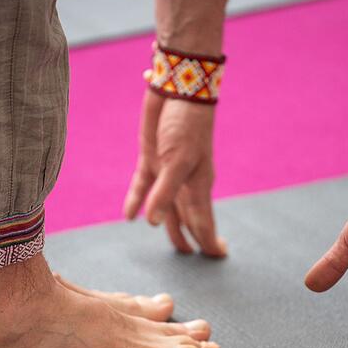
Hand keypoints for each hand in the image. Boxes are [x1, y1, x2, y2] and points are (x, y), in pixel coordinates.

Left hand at [123, 90, 226, 256]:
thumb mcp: (177, 162)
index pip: (203, 221)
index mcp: (199, 185)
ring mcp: (167, 171)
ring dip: (166, 224)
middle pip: (187, 218)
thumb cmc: (185, 126)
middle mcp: (185, 182)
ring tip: (173, 242)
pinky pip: (142, 186)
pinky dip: (135, 201)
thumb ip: (165, 194)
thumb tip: (152, 222)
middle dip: (191, 237)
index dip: (208, 240)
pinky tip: (129, 216)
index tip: (217, 256)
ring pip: (167, 206)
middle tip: (192, 256)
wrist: (177, 90)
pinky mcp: (151, 158)